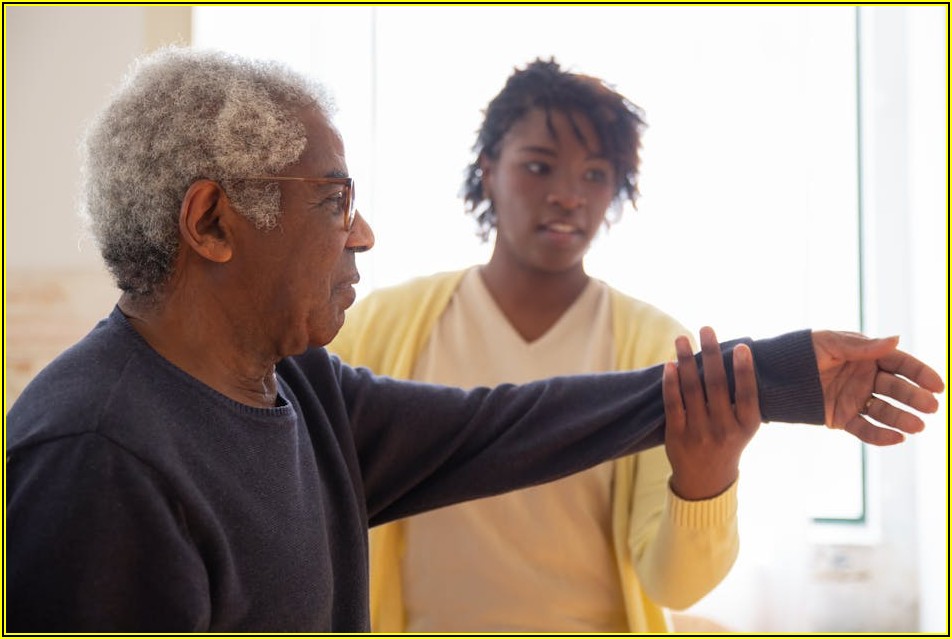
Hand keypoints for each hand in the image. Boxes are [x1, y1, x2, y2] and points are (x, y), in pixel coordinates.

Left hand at [663, 326, 761, 499]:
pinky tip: (669, 364)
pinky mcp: (677, 436)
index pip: (747, 394)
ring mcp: (699, 433)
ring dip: (687, 361)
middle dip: (711, 354)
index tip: (741, 346)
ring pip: (692, 390)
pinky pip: (673, 404)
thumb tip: (737, 354)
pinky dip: (671, 383)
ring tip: (682, 339)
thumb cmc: (728, 441)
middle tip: (706, 329)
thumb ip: (741, 398)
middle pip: (716, 386)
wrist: (706, 480)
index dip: (744, 370)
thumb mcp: (744, 426)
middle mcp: (724, 430)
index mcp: (747, 426)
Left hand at [812, 331, 944, 445]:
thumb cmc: (801, 351)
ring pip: (884, 411)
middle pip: (896, 388)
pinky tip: (897, 439)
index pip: (899, 364)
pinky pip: (865, 429)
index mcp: (865, 356)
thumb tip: (897, 338)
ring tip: (917, 426)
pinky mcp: (842, 418)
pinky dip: (881, 436)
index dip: (920, 373)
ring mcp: (855, 399)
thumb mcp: (829, 344)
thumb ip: (862, 346)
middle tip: (930, 407)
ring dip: (902, 418)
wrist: (771, 376)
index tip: (938, 385)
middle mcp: (865, 378)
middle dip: (914, 398)